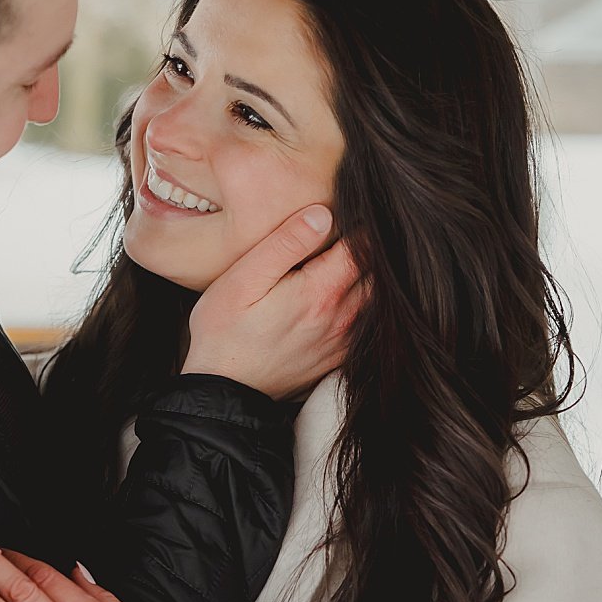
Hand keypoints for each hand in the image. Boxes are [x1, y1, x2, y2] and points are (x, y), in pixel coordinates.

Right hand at [181, 203, 364, 399]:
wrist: (224, 391)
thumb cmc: (224, 332)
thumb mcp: (242, 280)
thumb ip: (283, 245)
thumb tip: (322, 214)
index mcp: (320, 292)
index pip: (362, 246)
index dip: (358, 223)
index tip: (347, 210)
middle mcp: (342, 316)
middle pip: (376, 271)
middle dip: (368, 248)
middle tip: (351, 229)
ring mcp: (344, 339)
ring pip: (377, 297)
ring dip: (369, 275)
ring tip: (348, 258)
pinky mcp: (339, 356)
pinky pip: (369, 324)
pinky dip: (365, 304)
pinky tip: (345, 294)